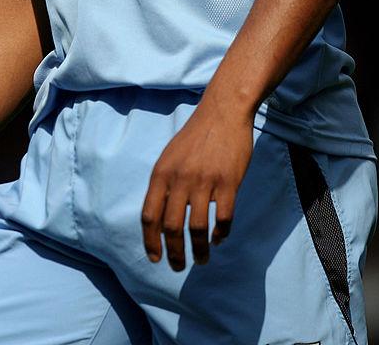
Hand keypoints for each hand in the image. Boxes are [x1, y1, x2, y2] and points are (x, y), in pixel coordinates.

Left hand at [141, 94, 253, 270]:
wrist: (223, 111)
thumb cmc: (196, 135)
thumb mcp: (170, 156)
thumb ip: (164, 183)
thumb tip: (159, 218)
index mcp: (162, 173)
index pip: (150, 215)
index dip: (151, 241)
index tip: (156, 258)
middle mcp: (180, 179)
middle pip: (172, 227)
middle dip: (175, 253)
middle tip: (179, 266)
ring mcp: (205, 181)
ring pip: (197, 228)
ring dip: (199, 250)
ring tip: (202, 259)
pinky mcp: (228, 182)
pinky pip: (223, 218)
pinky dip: (220, 234)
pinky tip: (218, 238)